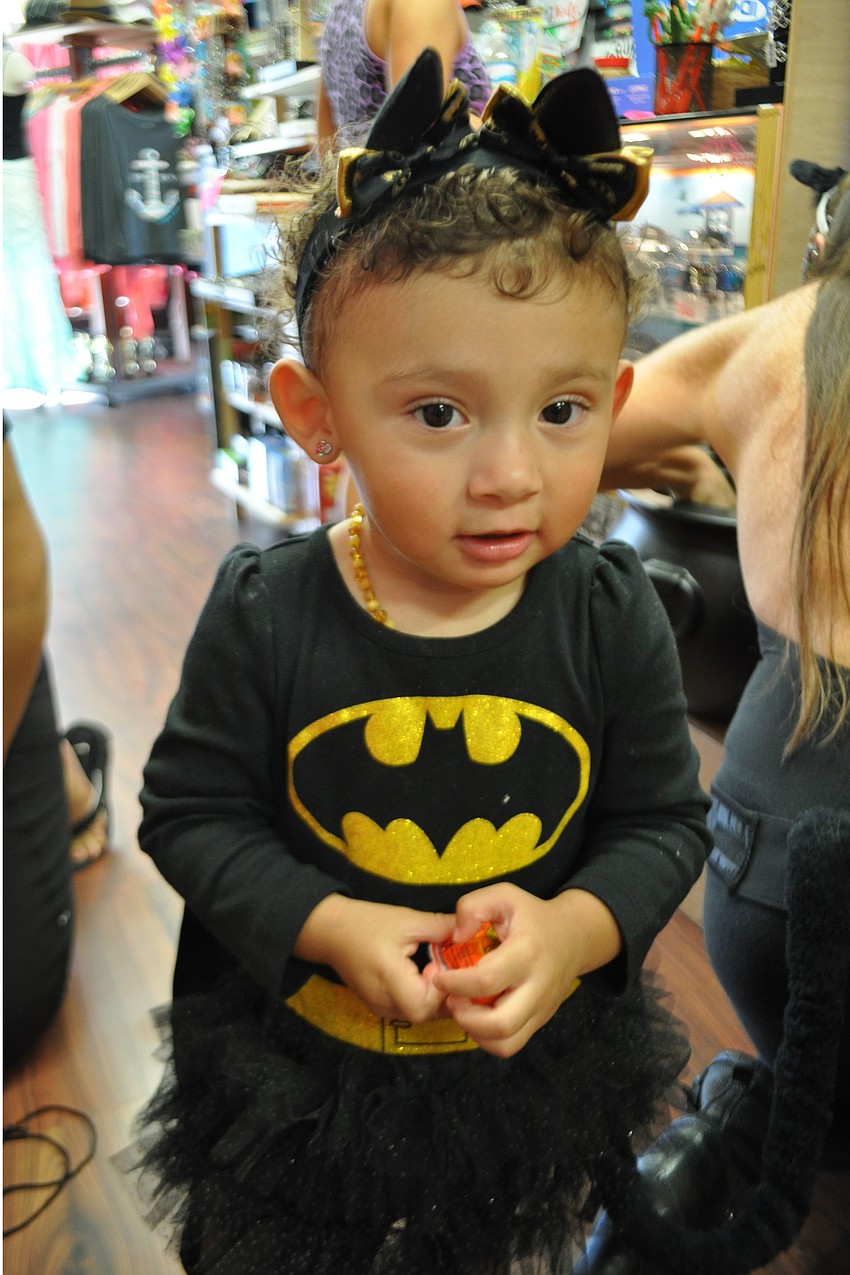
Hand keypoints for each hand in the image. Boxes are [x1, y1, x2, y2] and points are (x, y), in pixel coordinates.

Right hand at [295, 894, 454, 1023]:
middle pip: (423, 1014)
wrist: (330, 931)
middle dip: (442, 993)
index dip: (441, 988)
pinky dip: (421, 998)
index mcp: (388, 978)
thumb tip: (469, 930)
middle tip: (444, 966)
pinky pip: (408, 1011)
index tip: (441, 963)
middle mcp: (383, 1000)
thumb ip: (440, 927)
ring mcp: (380, 1008)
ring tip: (436, 970)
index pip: (423, 1004)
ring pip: (417, 1015)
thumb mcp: (407, 919)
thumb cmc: (367, 922)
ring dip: (433, 997)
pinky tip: (424, 977)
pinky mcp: (379, 1007)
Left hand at [430, 884, 620, 1057]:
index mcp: (526, 952)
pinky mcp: (540, 1021)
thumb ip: (473, 907)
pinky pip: (511, 1045)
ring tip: (463, 1009)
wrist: (574, 937)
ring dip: (475, 1032)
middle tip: (451, 999)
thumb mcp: (504, 895)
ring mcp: (541, 1009)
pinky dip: (488, 1039)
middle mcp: (537, 986)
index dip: (455, 983)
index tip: (440, 976)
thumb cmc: (532, 916)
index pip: (487, 980)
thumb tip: (455, 936)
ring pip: (506, 1043)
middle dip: (465, 1017)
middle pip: (500, 1023)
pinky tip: (477, 1017)